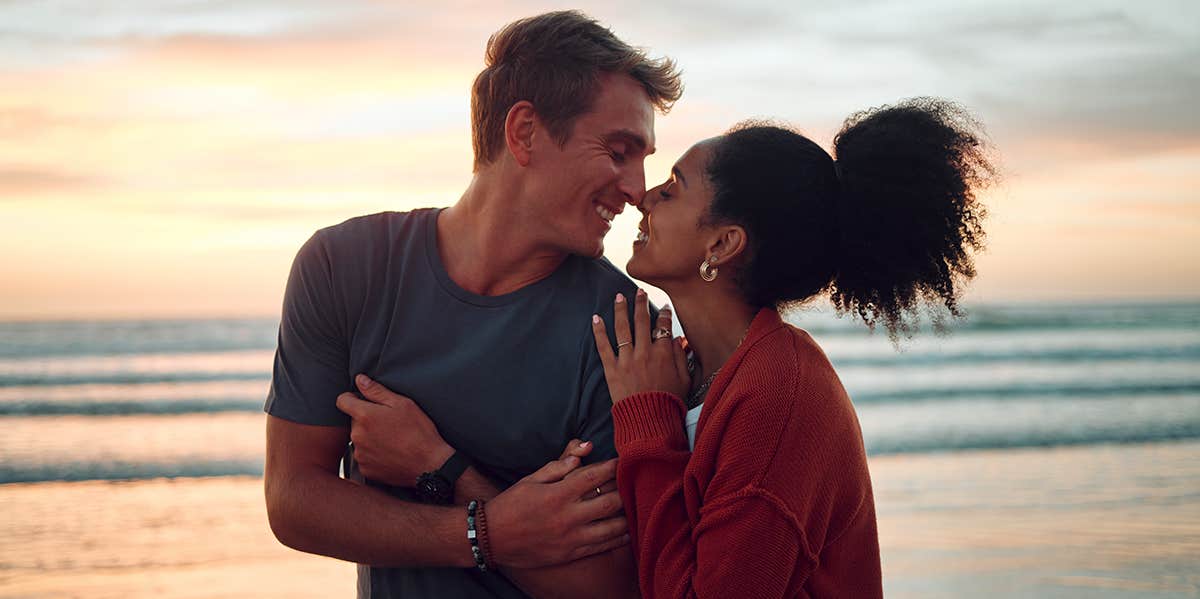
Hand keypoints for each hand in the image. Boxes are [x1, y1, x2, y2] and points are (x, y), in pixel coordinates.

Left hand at [335, 374, 452, 486]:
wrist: (429, 465)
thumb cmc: (419, 432)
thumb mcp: (403, 404)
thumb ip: (377, 391)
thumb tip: (360, 380)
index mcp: (365, 416)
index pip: (342, 401)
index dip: (352, 398)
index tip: (364, 401)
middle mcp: (357, 436)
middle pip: (354, 421)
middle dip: (367, 420)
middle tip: (389, 423)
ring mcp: (360, 454)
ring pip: (359, 439)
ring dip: (370, 437)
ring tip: (392, 440)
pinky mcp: (365, 469)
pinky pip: (364, 456)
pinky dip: (374, 454)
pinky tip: (390, 453)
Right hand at [485, 451, 627, 568]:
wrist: (491, 538)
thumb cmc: (512, 504)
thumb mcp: (531, 479)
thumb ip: (559, 465)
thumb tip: (583, 451)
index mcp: (558, 494)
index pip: (594, 476)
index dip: (612, 467)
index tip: (623, 460)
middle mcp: (568, 516)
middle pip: (610, 502)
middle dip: (625, 490)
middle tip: (634, 482)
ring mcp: (571, 537)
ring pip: (612, 527)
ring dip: (627, 515)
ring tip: (636, 505)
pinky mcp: (570, 553)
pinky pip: (602, 546)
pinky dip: (619, 538)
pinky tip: (628, 530)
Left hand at [591, 289, 689, 403]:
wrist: (649, 421)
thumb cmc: (669, 403)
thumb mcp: (685, 380)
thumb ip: (681, 358)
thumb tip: (677, 341)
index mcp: (664, 354)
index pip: (663, 327)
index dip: (664, 315)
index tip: (664, 308)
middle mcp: (645, 352)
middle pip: (643, 321)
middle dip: (641, 303)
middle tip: (639, 291)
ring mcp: (627, 360)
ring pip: (623, 328)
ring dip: (621, 310)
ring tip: (619, 296)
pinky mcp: (612, 370)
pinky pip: (604, 346)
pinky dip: (599, 331)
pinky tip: (596, 318)